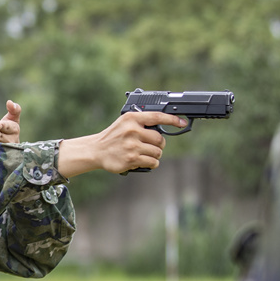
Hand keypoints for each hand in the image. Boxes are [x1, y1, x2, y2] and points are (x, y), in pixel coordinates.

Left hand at [0, 100, 20, 142]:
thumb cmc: (9, 127)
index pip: (10, 127)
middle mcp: (11, 140)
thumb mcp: (12, 117)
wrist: (6, 141)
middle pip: (4, 138)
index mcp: (15, 129)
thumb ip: (14, 109)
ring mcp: (5, 148)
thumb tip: (10, 102)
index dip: (4, 126)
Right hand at [56, 111, 186, 176]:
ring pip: (158, 152)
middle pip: (160, 138)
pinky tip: (144, 161)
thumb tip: (163, 125)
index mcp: (132, 119)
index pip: (157, 116)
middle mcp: (132, 130)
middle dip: (159, 144)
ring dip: (155, 155)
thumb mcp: (125, 123)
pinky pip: (153, 162)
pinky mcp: (132, 159)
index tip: (182, 122)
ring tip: (145, 154)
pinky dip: (152, 163)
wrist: (96, 150)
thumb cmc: (113, 136)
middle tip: (151, 146)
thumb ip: (142, 122)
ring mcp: (132, 145)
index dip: (172, 120)